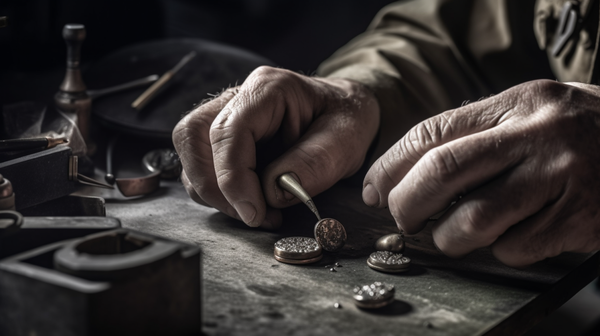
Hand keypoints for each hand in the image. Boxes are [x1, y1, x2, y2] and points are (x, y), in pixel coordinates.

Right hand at [173, 66, 378, 228]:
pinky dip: (220, 193)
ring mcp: (227, 115)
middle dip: (214, 186)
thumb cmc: (347, 119)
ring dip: (215, 192)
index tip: (253, 212)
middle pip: (193, 137)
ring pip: (192, 153)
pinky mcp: (225, 139)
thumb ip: (314, 163)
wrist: (346, 113)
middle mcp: (239, 97)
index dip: (233, 177)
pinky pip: (203, 166)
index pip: (228, 131)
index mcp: (268, 89)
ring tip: (257, 212)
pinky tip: (251, 203)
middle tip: (251, 215)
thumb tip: (272, 192)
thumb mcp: (346, 140)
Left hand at [363, 80, 599, 266]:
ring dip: (449, 237)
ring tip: (449, 236)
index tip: (373, 189)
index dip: (391, 166)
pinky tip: (509, 238)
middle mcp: (538, 134)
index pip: (432, 133)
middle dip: (407, 204)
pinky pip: (517, 247)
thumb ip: (475, 136)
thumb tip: (404, 174)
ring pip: (476, 219)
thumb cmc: (576, 134)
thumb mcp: (529, 114)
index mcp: (516, 104)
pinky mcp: (582, 218)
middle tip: (401, 219)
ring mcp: (563, 177)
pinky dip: (499, 251)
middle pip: (443, 172)